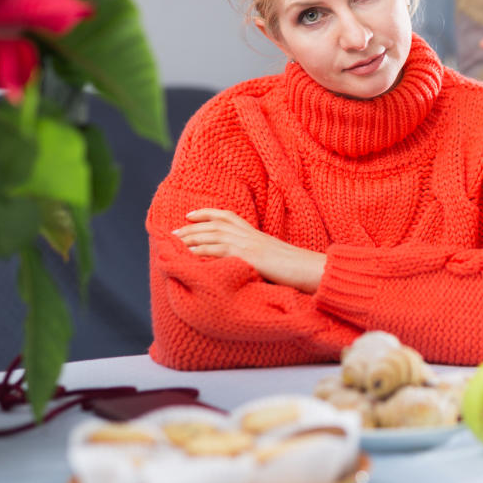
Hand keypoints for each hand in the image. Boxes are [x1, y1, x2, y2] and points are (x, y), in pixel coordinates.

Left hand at [175, 208, 325, 292]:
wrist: (309, 269)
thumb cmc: (295, 268)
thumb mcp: (273, 258)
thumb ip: (257, 256)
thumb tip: (246, 263)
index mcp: (255, 233)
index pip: (227, 216)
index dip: (207, 214)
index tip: (190, 215)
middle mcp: (250, 235)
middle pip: (215, 224)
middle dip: (192, 227)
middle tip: (173, 232)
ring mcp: (248, 244)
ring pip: (213, 235)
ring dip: (191, 237)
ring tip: (175, 242)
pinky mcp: (248, 256)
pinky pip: (219, 250)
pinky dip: (201, 250)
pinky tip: (188, 254)